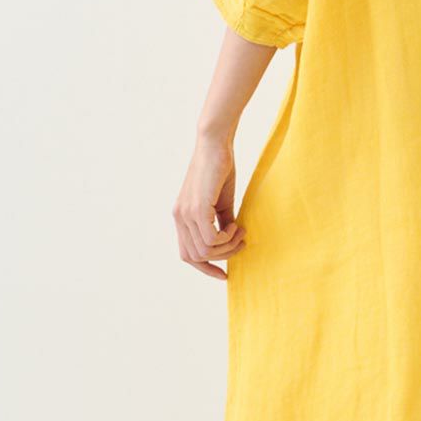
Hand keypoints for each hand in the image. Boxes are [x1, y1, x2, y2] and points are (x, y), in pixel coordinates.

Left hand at [173, 136, 245, 280]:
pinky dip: (226, 238)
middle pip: (195, 257)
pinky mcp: (197, 208)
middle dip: (222, 257)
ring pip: (204, 251)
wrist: (215, 145)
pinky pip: (210, 239)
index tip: (225, 275)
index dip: (205, 268)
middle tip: (240, 241)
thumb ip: (222, 223)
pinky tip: (236, 224)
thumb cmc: (220, 169)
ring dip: (227, 247)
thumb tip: (230, 243)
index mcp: (182, 217)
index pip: (187, 255)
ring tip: (240, 230)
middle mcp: (179, 217)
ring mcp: (185, 214)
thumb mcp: (222, 202)